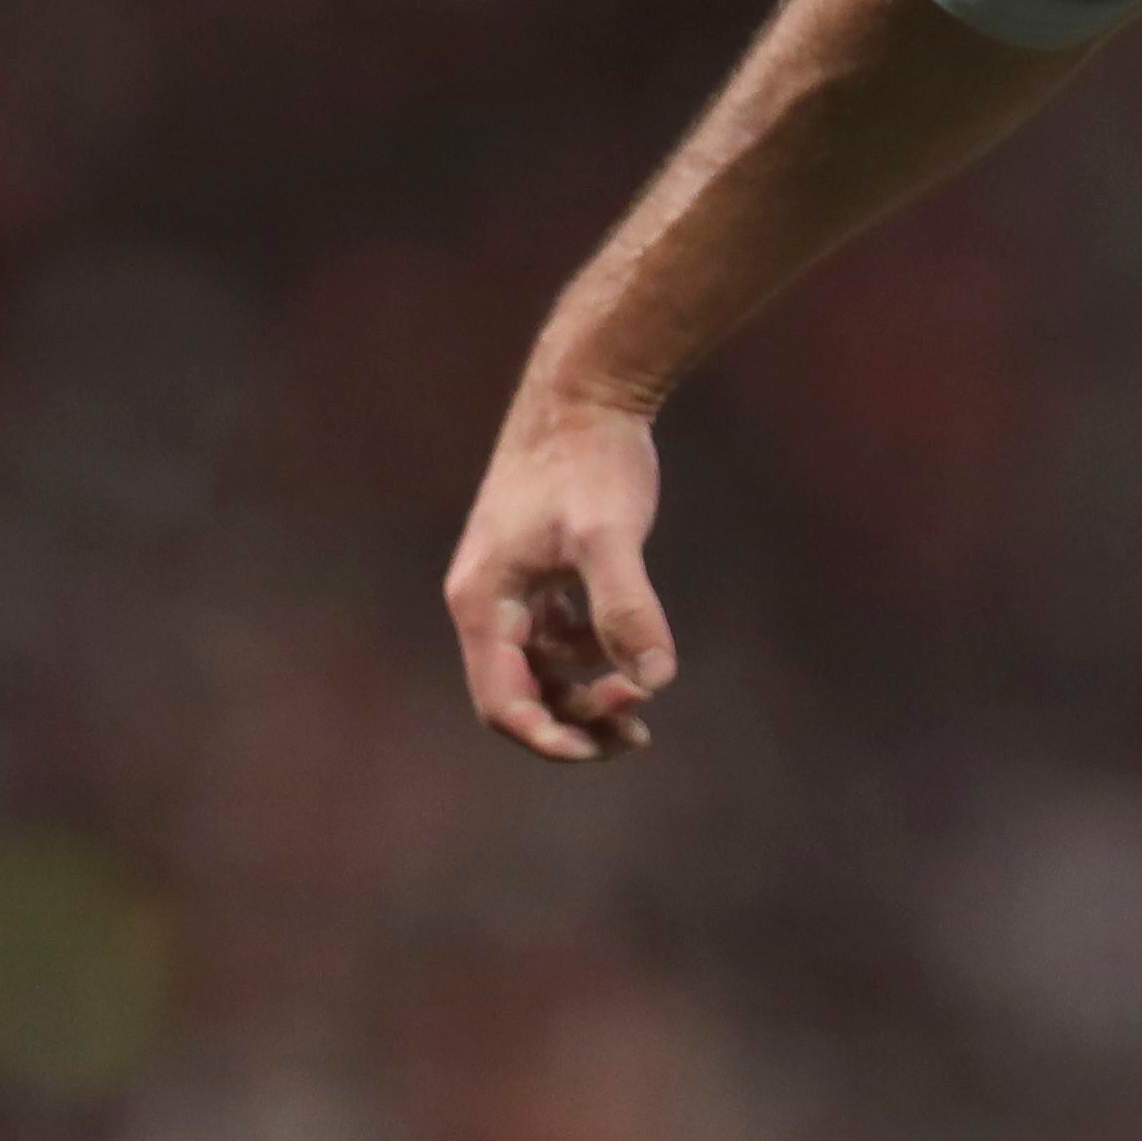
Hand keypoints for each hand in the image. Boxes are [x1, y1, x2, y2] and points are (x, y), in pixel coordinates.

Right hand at [443, 393, 676, 759]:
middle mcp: (490, 602)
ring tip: (643, 705)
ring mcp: (515, 588)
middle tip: (638, 734)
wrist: (587, 393)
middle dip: (575, 720)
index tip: (604, 747)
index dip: (550, 736)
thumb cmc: (590, 459)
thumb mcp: (610, 535)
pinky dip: (593, 657)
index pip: (503, 702)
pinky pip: (560, 637)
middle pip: (521, 694)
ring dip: (586, 693)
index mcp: (485, 603)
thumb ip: (627, 608)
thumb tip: (656, 681)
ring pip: (544, 668)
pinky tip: (635, 660)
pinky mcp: (543, 572)